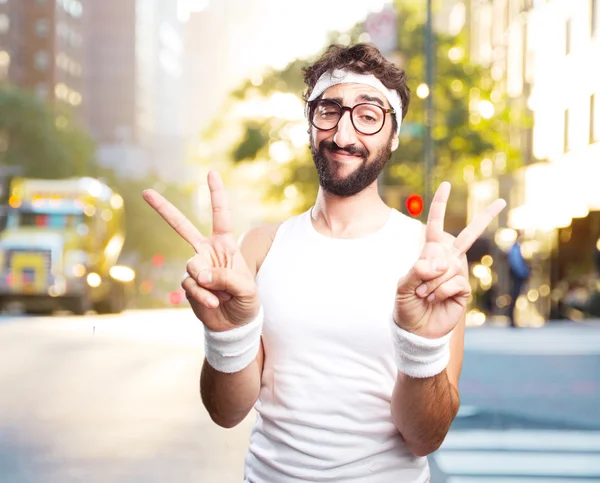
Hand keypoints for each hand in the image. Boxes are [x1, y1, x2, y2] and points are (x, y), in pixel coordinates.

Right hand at [142, 171, 258, 331]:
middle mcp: (207, 252)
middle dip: (164, 209)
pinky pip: (190, 285)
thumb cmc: (246, 301)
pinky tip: (213, 303)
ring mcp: (196, 268)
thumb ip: (226, 278)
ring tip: (220, 296)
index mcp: (225, 244)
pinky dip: (202, 296)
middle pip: (182, 227)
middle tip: (145, 192)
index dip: (216, 194)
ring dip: (207, 284)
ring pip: (192, 267)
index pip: (220, 215)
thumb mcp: (246, 288)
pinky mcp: (188, 284)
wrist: (234, 324)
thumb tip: (198, 274)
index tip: (211, 172)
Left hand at [394, 182, 505, 338]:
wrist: (416, 329)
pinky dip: (441, 291)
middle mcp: (447, 259)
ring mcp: (457, 273)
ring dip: (432, 282)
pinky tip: (436, 299)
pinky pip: (455, 281)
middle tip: (501, 201)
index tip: (445, 185)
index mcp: (429, 253)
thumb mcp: (403, 286)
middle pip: (468, 236)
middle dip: (485, 218)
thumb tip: (440, 263)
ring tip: (424, 294)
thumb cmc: (406, 305)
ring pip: (449, 266)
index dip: (439, 206)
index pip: (435, 225)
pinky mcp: (464, 289)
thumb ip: (417, 271)